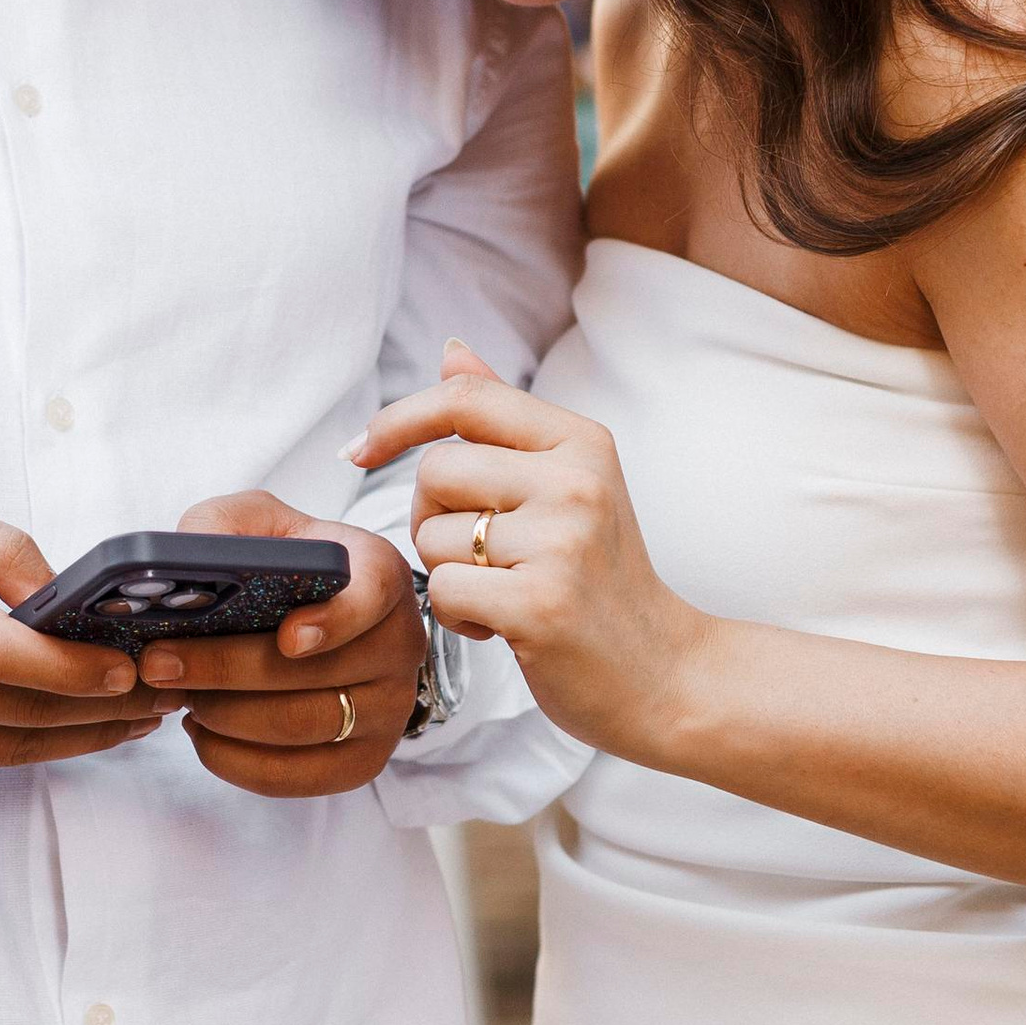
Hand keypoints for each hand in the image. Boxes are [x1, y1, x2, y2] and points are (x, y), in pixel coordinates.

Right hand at [0, 499, 167, 796]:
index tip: (131, 667)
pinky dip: (30, 746)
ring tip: (137, 716)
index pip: (2, 656)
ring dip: (85, 738)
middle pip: (22, 712)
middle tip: (165, 691)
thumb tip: (56, 593)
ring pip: (12, 751)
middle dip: (107, 707)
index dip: (76, 669)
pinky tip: (71, 725)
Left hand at [135, 491, 422, 800]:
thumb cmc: (288, 567)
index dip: (334, 621)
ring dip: (227, 717)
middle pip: (319, 673)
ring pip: (304, 727)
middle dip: (227, 671)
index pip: (373, 596)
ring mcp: (390, 708)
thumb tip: (185, 555)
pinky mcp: (365, 759)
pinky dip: (239, 762)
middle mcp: (399, 644)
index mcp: (381, 575)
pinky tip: (203, 736)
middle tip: (160, 665)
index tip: (286, 638)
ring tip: (181, 698)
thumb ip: (221, 527)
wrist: (320, 618)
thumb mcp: (257, 525)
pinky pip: (301, 776)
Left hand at [350, 341, 701, 757]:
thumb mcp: (569, 483)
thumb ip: (504, 420)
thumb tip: (450, 352)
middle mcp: (575, 481)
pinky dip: (458, 618)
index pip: (464, 399)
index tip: (360, 451)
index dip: (397, 419)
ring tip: (502, 591)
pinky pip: (444, 592)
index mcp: (581, 441)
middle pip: (435, 470)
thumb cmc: (603, 579)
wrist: (665, 672)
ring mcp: (561, 542)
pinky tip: (502, 626)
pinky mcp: (540, 604)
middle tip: (476, 554)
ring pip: (433, 536)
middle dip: (430, 517)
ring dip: (448, 573)